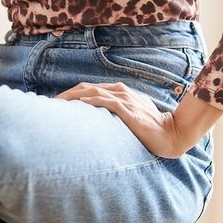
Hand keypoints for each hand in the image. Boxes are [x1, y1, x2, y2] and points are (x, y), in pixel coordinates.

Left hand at [55, 80, 188, 157]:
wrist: (172, 134)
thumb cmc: (151, 128)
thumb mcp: (131, 116)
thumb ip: (116, 114)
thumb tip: (98, 122)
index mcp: (120, 92)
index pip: (89, 89)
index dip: (70, 95)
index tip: (56, 104)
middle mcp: (120, 92)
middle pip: (86, 88)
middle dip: (66, 95)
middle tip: (49, 104)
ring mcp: (125, 100)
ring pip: (93, 93)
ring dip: (73, 97)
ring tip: (57, 105)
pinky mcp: (128, 110)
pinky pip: (106, 102)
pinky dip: (90, 101)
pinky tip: (78, 105)